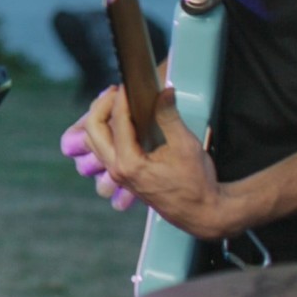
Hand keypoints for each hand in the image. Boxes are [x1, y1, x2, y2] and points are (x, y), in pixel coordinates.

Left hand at [70, 83, 235, 237]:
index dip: (121, 98)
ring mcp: (118, 175)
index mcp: (129, 164)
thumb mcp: (185, 146)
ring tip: (117, 102)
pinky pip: (104, 150)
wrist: (203, 213)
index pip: (117, 121)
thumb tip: (163, 90)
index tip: (129, 83)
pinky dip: (107, 132)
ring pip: (95, 141)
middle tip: (116, 90)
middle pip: (93, 130)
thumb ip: (169, 116)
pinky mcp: (124, 177)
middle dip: (101, 106)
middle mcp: (117, 170)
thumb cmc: (197, 183)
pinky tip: (122, 122)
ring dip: (101, 119)